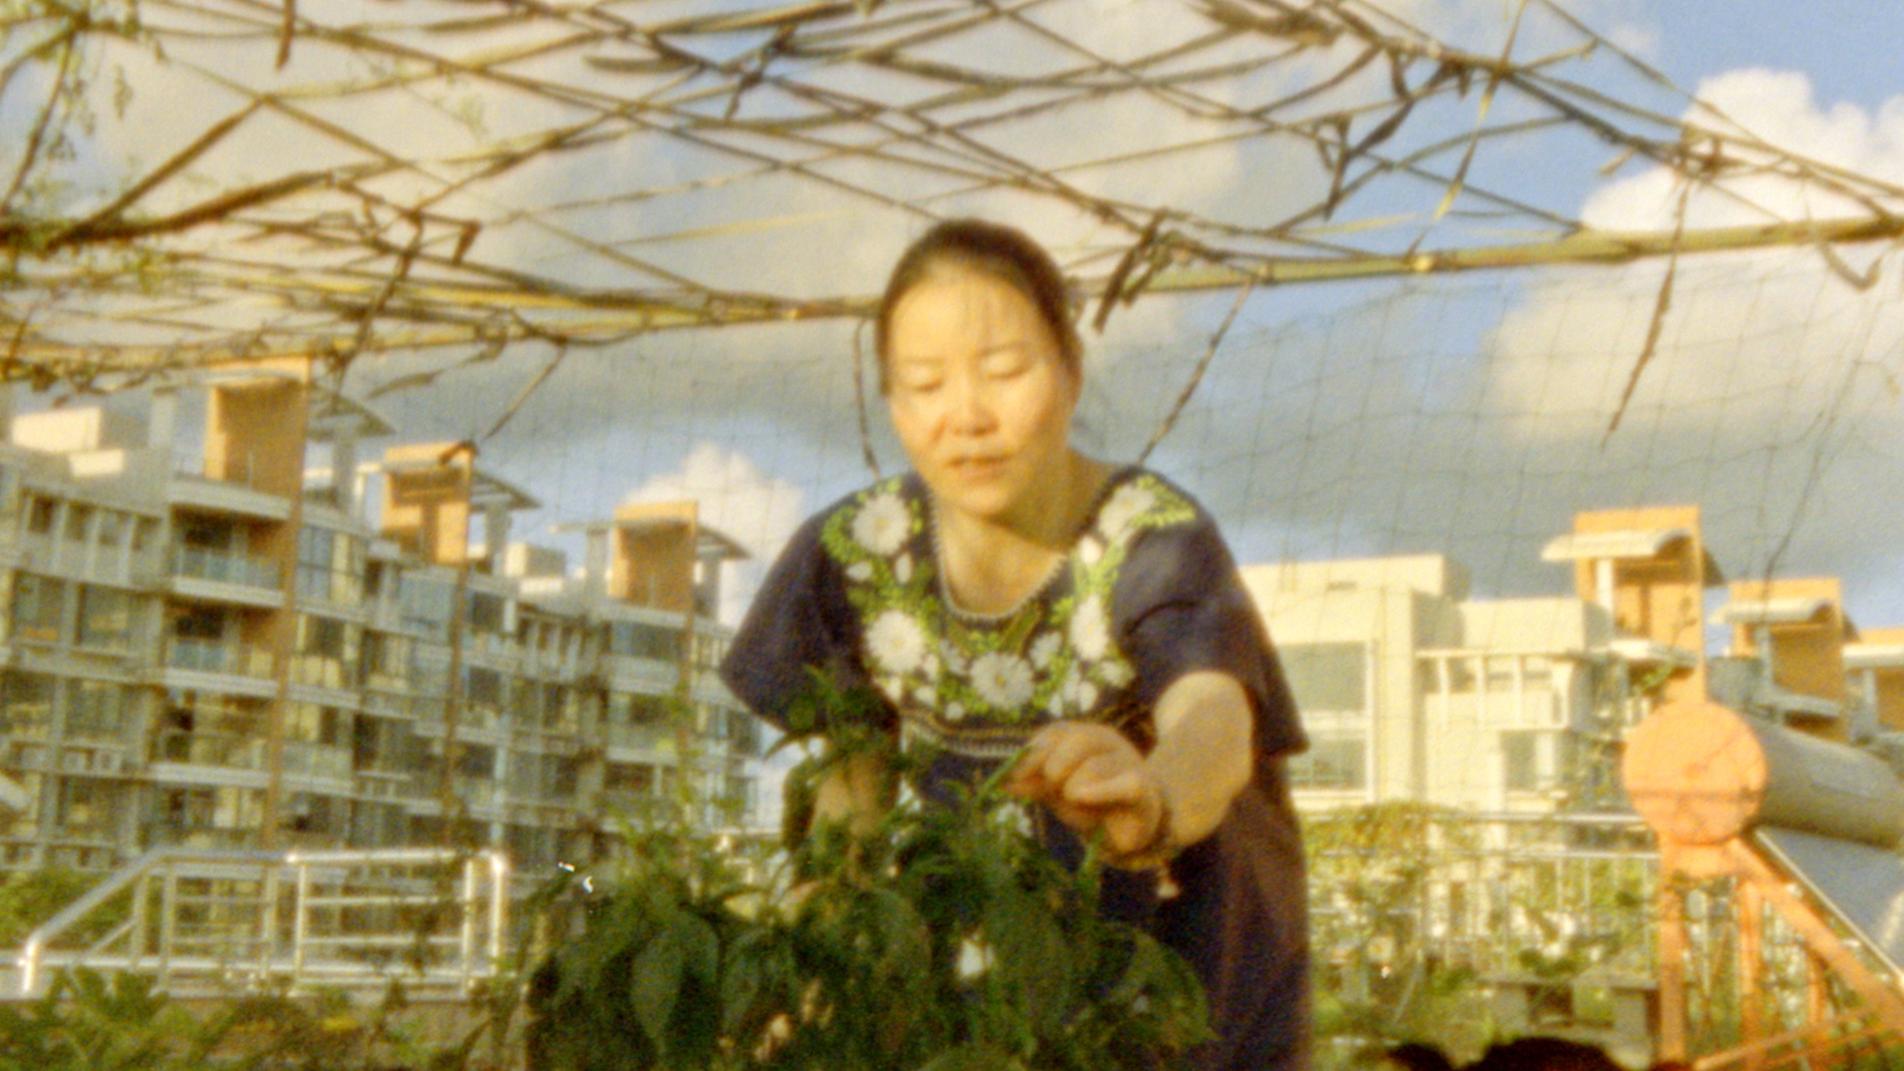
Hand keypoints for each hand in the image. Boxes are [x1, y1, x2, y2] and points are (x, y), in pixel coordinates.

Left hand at [1005, 721, 1164, 858]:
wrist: (1131, 825)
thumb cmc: (1090, 801)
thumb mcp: (1057, 790)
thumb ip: (1034, 782)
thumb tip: (1002, 782)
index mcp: (1083, 734)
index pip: (1054, 733)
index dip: (1032, 755)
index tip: (1015, 779)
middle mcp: (1108, 741)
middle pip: (1077, 740)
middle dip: (1057, 770)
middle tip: (1060, 793)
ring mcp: (1127, 762)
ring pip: (1093, 768)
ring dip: (1077, 793)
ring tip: (1081, 806)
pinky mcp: (1143, 789)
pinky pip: (1125, 785)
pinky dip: (1102, 791)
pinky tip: (1083, 798)